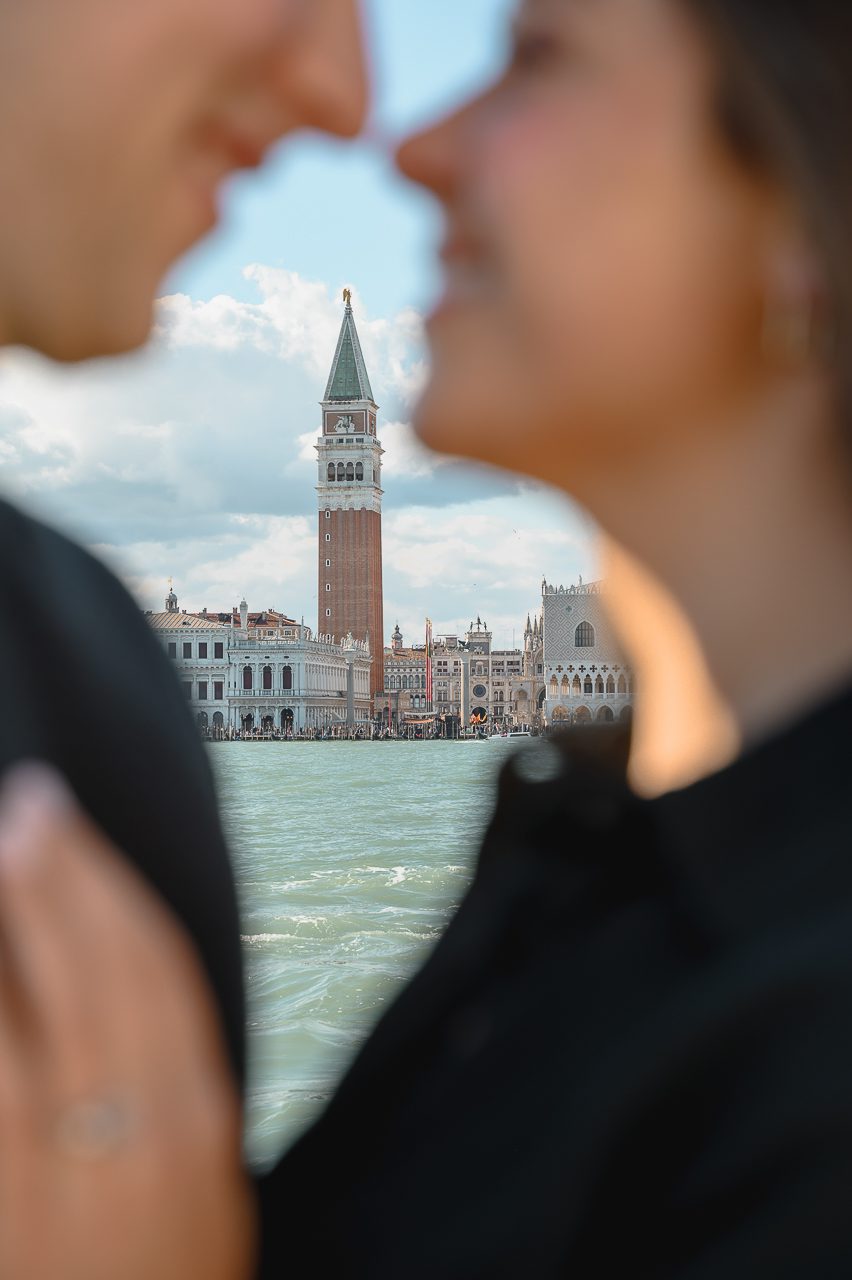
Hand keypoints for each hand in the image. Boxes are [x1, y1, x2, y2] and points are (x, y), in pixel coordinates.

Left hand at [0, 763, 255, 1279]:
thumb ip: (167, 1086)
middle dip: (53, 877)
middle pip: (87, 973)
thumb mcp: (200, 1179)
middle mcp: (125, 1137)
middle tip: (22, 803)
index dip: (103, 880)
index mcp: (193, 1123)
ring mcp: (41, 1173)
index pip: (149, 967)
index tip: (67, 817)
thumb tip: (118, 980)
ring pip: (10, 1019)